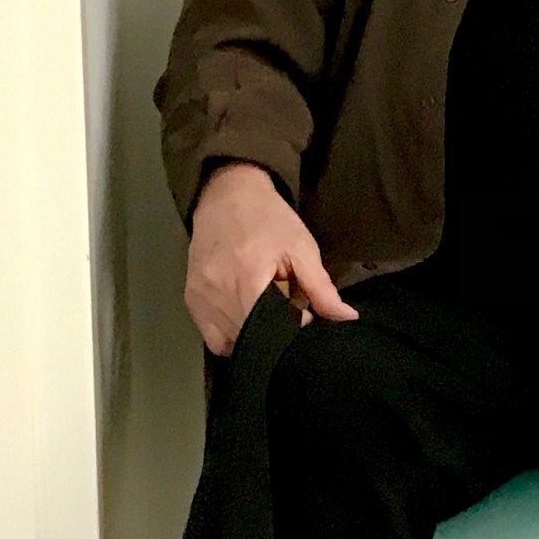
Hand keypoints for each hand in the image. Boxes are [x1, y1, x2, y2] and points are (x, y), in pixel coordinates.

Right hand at [186, 161, 358, 354]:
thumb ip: (321, 289)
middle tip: (287, 305)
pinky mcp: (191, 302)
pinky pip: (213, 338)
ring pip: (232, 342)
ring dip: (253, 334)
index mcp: (247, 281)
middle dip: (275, 330)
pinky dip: (232, 335)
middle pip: (252, 338)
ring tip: (265, 305)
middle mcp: (218, 296)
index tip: (305, 311)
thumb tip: (346, 317)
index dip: (295, 327)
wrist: (227, 196)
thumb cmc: (268, 220)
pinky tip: (246, 314)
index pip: (273, 331)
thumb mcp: (301, 248)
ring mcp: (200, 301)